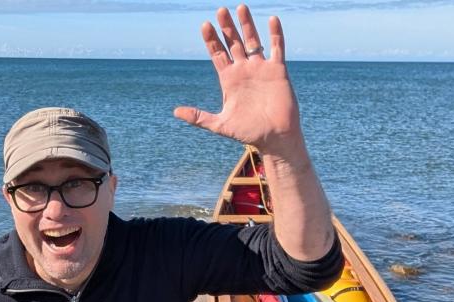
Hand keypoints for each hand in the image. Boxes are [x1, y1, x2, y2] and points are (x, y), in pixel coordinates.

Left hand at [174, 5, 301, 152]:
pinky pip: (277, 48)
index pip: (217, 54)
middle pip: (232, 43)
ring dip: (246, 25)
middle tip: (220, 10)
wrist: (275, 138)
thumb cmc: (248, 133)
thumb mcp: (220, 125)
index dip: (211, 40)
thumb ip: (198, 117)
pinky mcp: (278, 71)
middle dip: (226, 27)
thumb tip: (175, 112)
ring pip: (252, 41)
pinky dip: (275, 34)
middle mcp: (243, 70)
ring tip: (240, 7)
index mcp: (228, 80)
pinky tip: (271, 20)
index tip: (204, 26)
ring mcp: (260, 69)